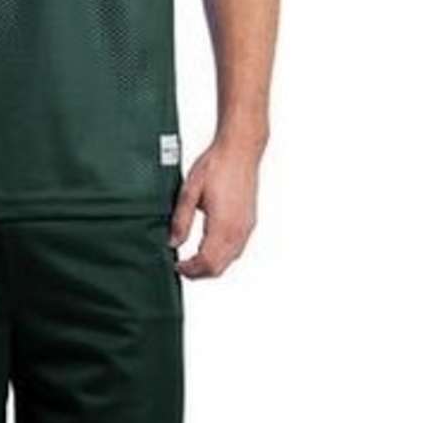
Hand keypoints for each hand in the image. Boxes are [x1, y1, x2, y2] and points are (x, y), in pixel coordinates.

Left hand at [168, 138, 259, 278]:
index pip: (207, 264)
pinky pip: (237, 249)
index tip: (176, 266)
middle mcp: (238, 231)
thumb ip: (181, 220)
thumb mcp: (189, 191)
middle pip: (219, 268)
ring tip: (192, 258)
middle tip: (181, 266)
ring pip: (230, 261)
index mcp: (222, 225)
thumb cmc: (216, 165)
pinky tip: (209, 246)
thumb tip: (173, 243)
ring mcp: (246, 228)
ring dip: (211, 265)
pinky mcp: (249, 222)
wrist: (240, 150)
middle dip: (199, 272)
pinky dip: (222, 256)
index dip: (190, 270)